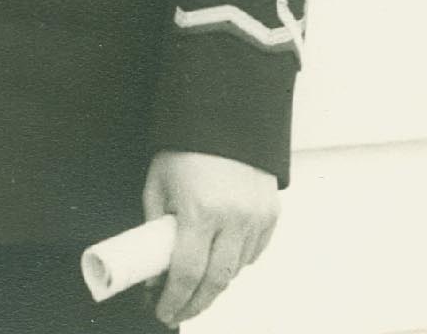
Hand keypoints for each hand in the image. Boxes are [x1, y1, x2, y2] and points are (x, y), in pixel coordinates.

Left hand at [142, 150, 277, 325]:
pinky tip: (219, 258)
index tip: (164, 312)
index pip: (186, 273)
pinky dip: (236, 262)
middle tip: (179, 311)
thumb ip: (156, 228)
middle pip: (215, 282)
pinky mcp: (271, 213)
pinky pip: (253, 253)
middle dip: (195, 304)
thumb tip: (155, 269)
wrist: (224, 114)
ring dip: (215, 283)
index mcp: (199, 210)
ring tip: (195, 284)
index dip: (174, 300)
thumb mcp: (158, 184)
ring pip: (236, 270)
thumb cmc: (185, 146)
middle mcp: (232, 218)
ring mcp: (256, 217)